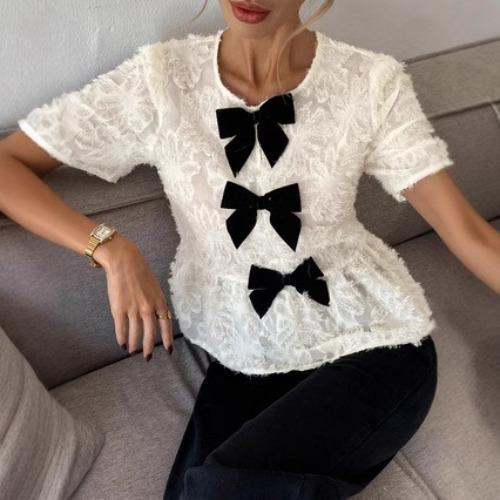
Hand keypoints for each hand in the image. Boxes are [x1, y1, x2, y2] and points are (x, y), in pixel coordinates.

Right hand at [93, 233, 173, 360]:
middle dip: (149, 348)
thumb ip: (156, 302)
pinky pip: (121, 328)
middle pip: (151, 333)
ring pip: (135, 333)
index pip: (166, 324)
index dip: (167, 339)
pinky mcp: (119, 309)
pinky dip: (121, 338)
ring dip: (134, 345)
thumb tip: (157, 316)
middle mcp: (148, 307)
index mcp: (159, 301)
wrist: (124, 261)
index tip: (169, 350)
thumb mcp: (155, 287)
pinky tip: (122, 344)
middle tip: (148, 357)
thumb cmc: (140, 272)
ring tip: (133, 351)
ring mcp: (133, 309)